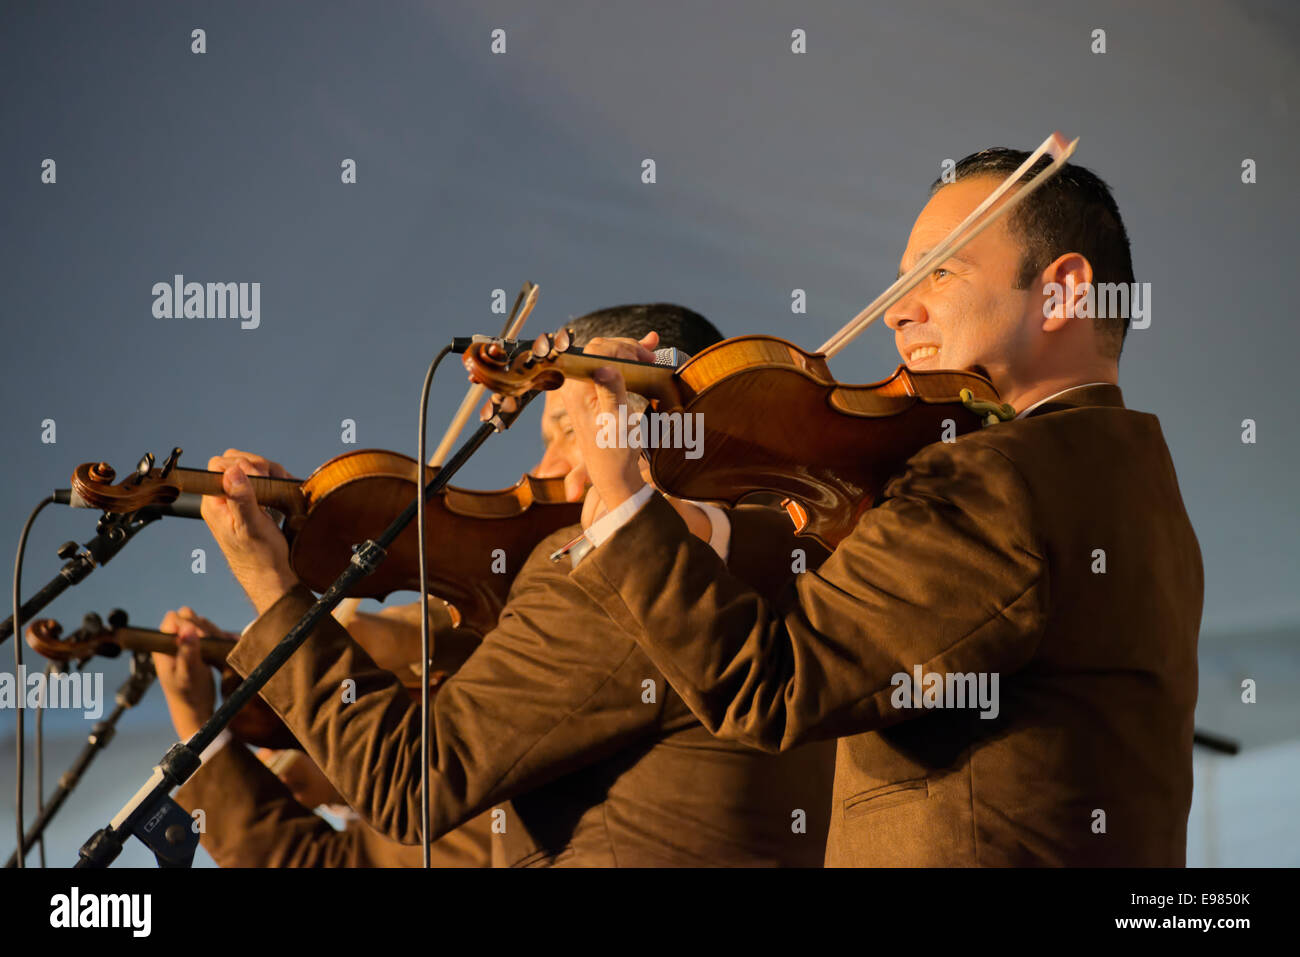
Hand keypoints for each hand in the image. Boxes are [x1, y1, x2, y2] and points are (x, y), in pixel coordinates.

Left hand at [153, 607, 228, 739]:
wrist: (196, 711)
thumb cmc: (189, 694)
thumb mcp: (188, 674)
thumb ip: (187, 651)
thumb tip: (188, 628)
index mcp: (163, 646)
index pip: (174, 618)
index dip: (189, 623)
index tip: (202, 638)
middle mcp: (172, 642)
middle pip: (188, 617)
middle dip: (203, 628)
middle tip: (210, 645)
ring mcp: (184, 645)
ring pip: (201, 624)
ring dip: (212, 632)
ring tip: (216, 650)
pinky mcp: (196, 649)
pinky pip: (208, 633)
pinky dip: (217, 638)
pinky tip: (222, 649)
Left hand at [201, 449, 300, 614]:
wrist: (271, 576)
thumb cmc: (260, 557)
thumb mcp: (251, 527)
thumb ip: (241, 499)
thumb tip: (233, 471)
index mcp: (214, 503)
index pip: (218, 465)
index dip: (241, 466)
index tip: (259, 480)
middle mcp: (223, 499)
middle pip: (234, 461)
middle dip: (256, 466)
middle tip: (269, 485)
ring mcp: (237, 500)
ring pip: (249, 468)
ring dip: (268, 473)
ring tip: (276, 490)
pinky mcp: (252, 503)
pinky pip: (260, 479)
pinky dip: (273, 480)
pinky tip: (279, 495)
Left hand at [559, 334, 655, 517]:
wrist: (613, 473)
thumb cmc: (614, 452)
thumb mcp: (616, 424)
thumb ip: (610, 392)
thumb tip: (606, 366)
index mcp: (577, 390)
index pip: (596, 351)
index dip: (622, 348)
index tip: (644, 358)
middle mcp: (576, 385)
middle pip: (600, 349)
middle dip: (627, 348)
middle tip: (650, 359)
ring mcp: (585, 388)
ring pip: (606, 355)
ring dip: (629, 350)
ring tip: (650, 355)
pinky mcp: (595, 392)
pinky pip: (610, 366)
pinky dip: (628, 356)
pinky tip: (647, 345)